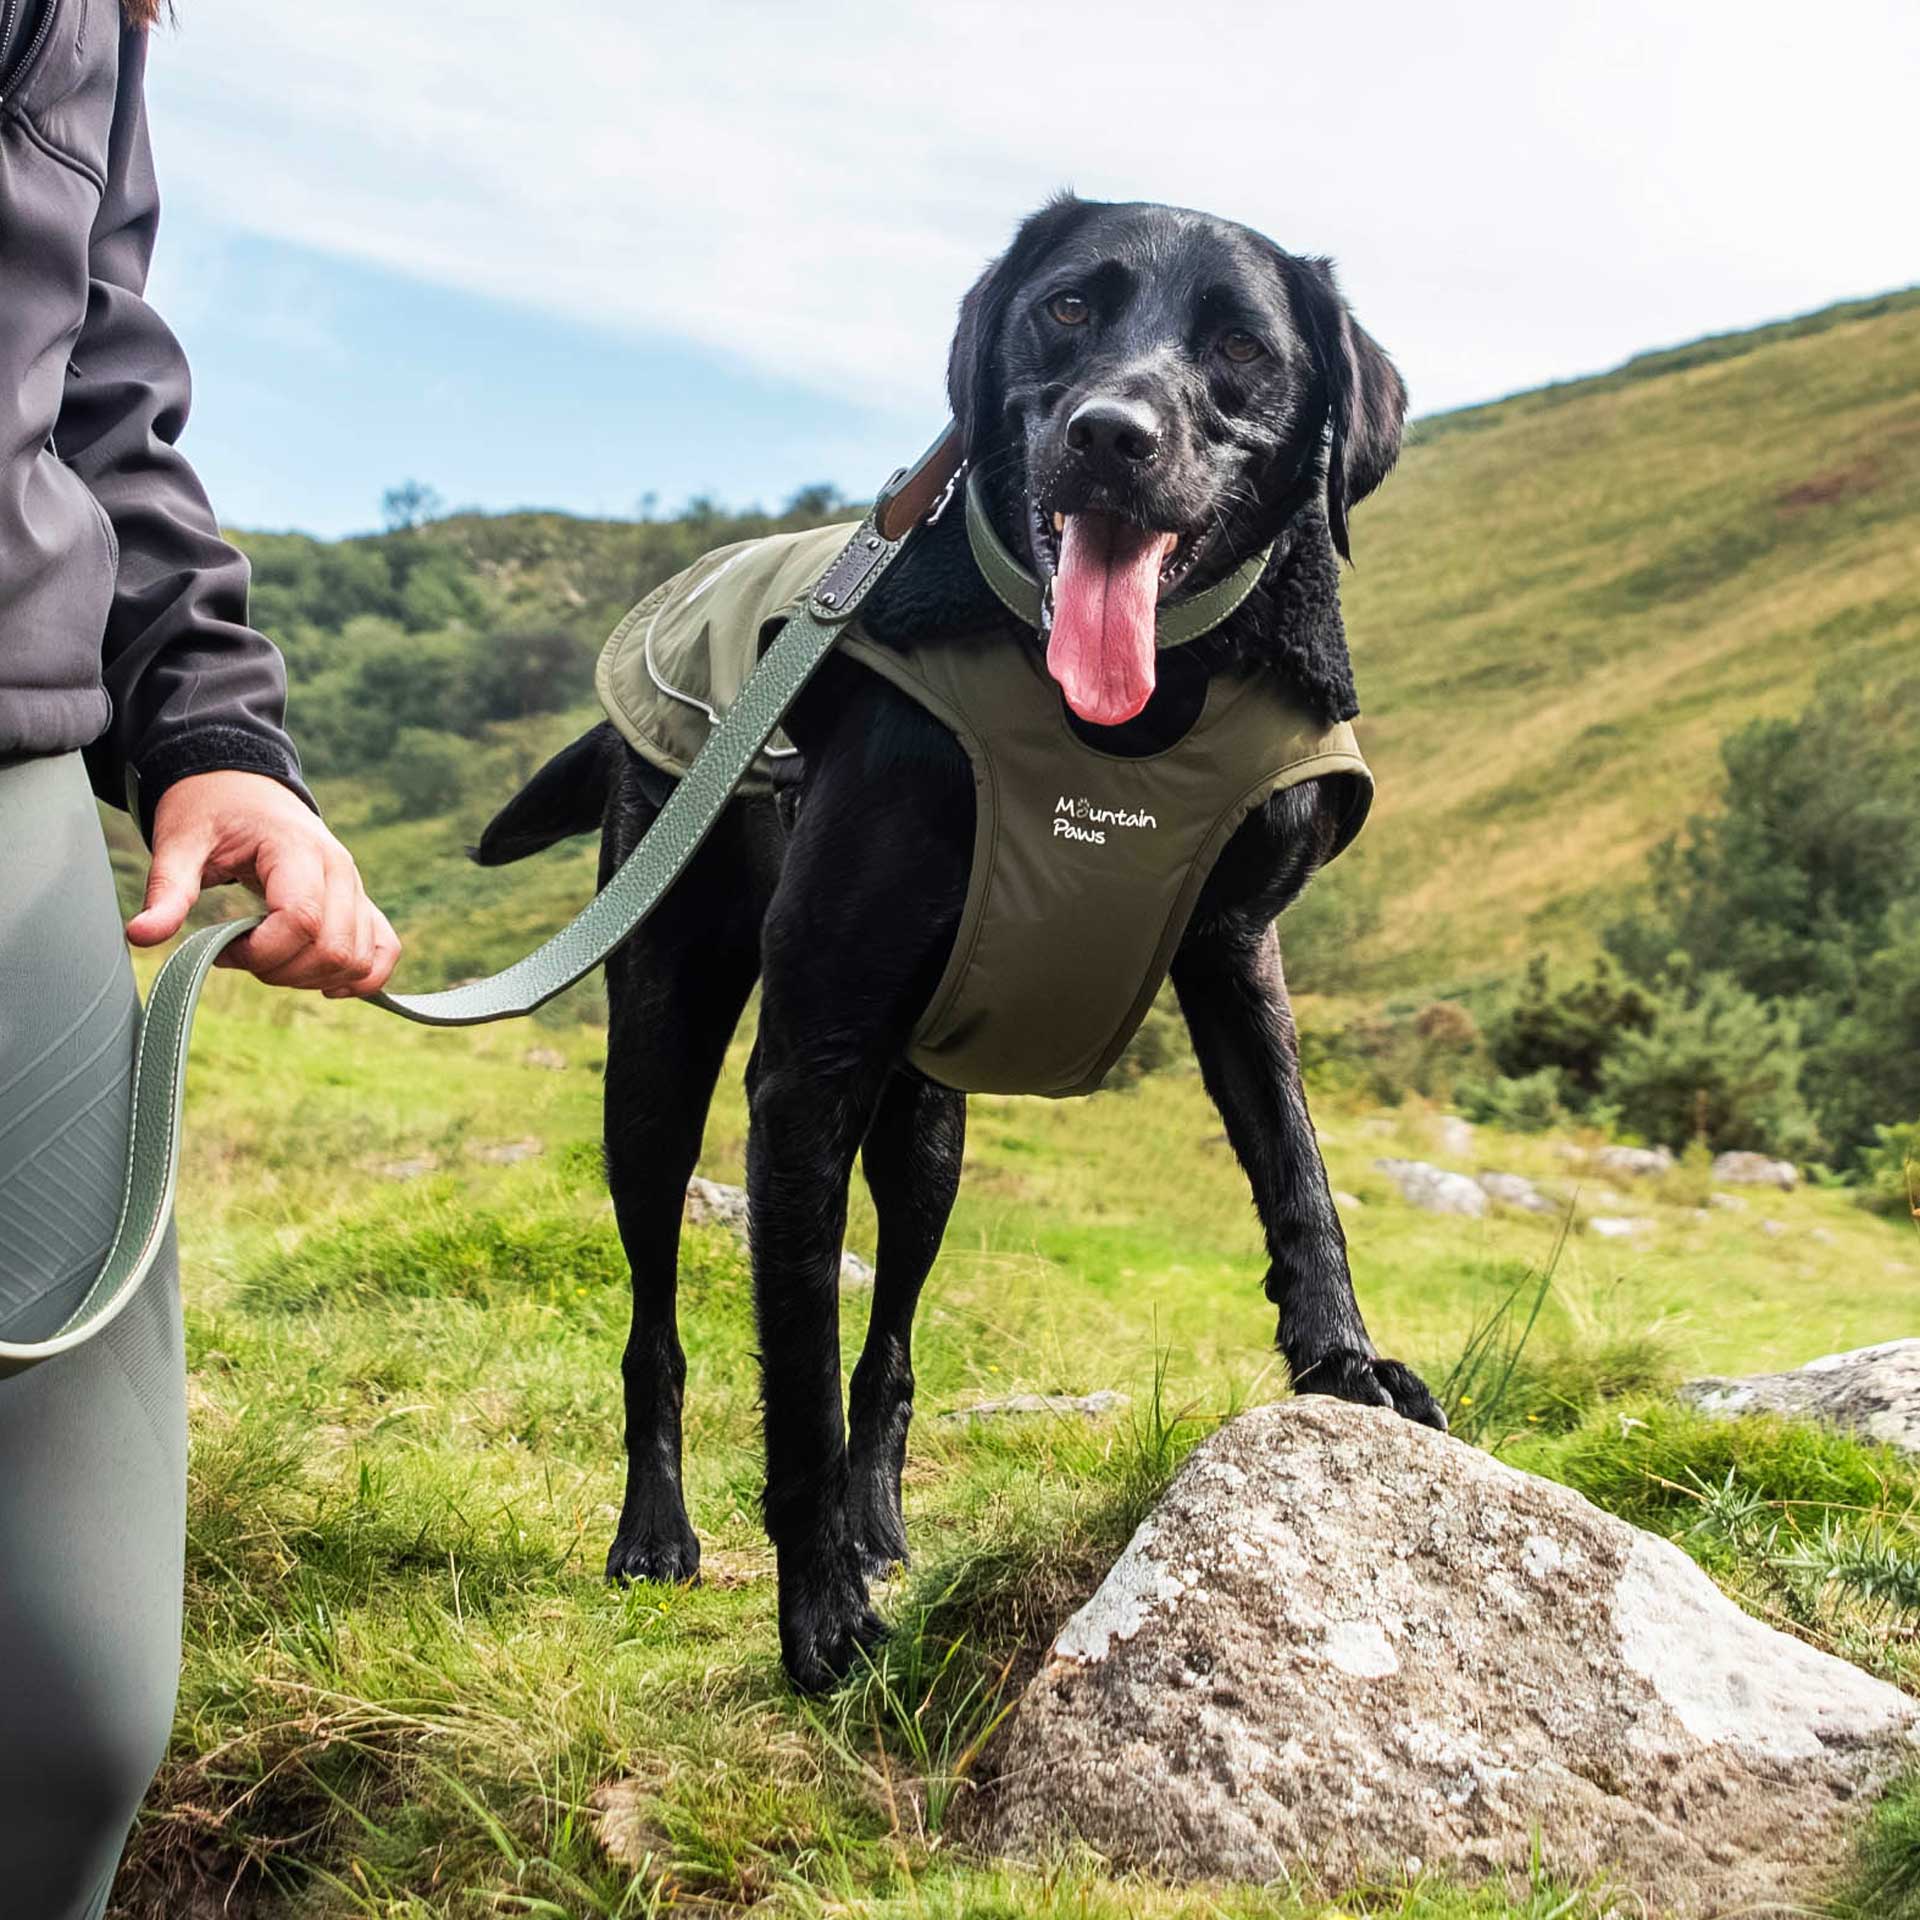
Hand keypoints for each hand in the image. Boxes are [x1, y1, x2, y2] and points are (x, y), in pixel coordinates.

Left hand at [125, 771, 400, 995]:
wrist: (243, 785)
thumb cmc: (210, 811)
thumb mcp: (179, 843)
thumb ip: (167, 891)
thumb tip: (140, 937)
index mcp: (299, 850)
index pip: (302, 920)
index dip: (262, 951)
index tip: (222, 949)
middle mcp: (340, 869)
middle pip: (334, 947)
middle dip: (284, 971)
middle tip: (242, 956)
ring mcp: (357, 887)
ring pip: (358, 957)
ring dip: (314, 978)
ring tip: (272, 962)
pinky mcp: (362, 903)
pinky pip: (384, 949)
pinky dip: (363, 977)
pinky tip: (326, 985)